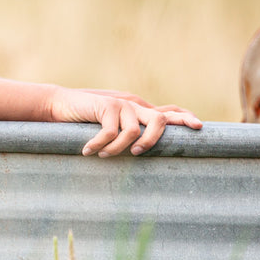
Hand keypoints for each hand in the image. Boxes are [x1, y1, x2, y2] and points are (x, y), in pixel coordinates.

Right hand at [48, 88, 202, 156]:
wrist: (60, 105)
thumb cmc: (85, 120)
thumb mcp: (111, 126)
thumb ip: (128, 131)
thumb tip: (140, 152)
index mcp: (138, 111)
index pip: (168, 112)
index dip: (184, 118)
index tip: (199, 127)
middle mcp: (134, 105)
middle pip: (160, 121)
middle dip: (154, 141)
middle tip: (137, 153)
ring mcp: (121, 104)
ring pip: (134, 132)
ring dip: (118, 149)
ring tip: (102, 155)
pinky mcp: (106, 106)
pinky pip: (111, 133)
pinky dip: (100, 144)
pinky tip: (87, 150)